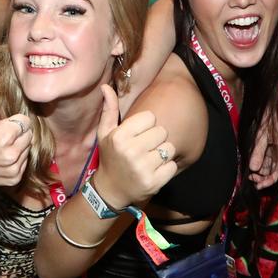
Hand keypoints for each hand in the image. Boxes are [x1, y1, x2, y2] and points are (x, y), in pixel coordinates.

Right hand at [0, 66, 31, 186]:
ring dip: (17, 146)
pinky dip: (15, 160)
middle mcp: (9, 154)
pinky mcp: (12, 178)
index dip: (12, 121)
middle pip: (28, 135)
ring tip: (0, 147)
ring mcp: (12, 168)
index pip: (25, 121)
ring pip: (28, 148)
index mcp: (3, 135)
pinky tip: (1, 158)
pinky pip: (24, 163)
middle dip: (16, 133)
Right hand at [91, 86, 176, 209]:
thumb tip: (106, 86)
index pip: (150, 117)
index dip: (147, 125)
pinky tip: (154, 171)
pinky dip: (166, 169)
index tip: (138, 135)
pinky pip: (172, 166)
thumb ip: (109, 109)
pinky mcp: (154, 182)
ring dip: (162, 154)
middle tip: (145, 148)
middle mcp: (131, 151)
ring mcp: (143, 168)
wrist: (111, 191)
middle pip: (162, 132)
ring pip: (169, 148)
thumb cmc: (110, 157)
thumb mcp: (105, 133)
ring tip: (149, 159)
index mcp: (120, 137)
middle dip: (156, 139)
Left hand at [248, 123, 277, 188]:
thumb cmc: (269, 121)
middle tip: (251, 178)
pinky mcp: (276, 150)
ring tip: (250, 173)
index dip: (268, 182)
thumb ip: (258, 153)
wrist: (272, 109)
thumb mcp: (262, 137)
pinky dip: (262, 165)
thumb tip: (253, 168)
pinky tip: (254, 166)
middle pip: (275, 173)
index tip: (258, 186)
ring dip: (261, 172)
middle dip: (263, 178)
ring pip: (271, 168)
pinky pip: (269, 162)